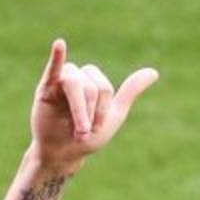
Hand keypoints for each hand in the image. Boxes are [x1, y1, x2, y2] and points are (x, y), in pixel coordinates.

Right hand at [30, 39, 158, 167]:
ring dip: (79, 108)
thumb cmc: (87, 137)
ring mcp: (61, 82)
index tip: (96, 128)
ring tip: (78, 130)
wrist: (63, 154)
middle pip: (90, 84)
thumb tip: (154, 72)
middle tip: (84, 131)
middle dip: (90, 110)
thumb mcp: (114, 115)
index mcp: (95, 83)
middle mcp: (79, 78)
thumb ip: (130, 92)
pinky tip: (60, 45)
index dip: (102, 110)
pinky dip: (57, 56)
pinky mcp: (45, 89)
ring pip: (73, 82)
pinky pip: (53, 69)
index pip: (104, 87)